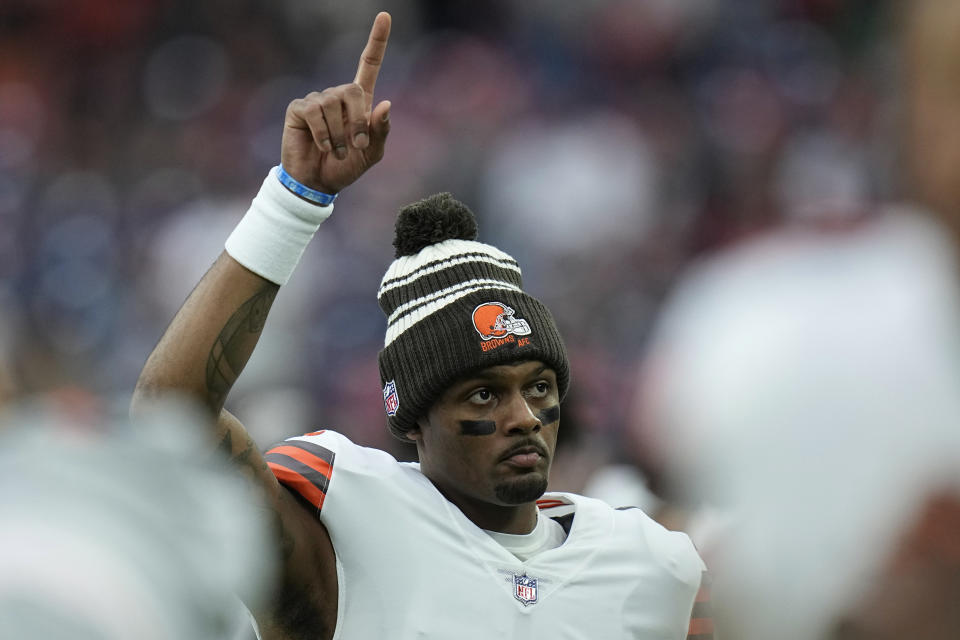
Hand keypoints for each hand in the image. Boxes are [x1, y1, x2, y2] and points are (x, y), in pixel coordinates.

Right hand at [281, 12, 391, 194]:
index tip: (385, 16)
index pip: (369, 64)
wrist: (318, 183)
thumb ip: (381, 131)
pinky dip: (323, 134)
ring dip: (338, 134)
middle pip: (352, 90)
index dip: (377, 41)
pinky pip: (315, 113)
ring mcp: (317, 100)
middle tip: (355, 145)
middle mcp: (337, 96)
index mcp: (359, 102)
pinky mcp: (299, 109)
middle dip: (358, 121)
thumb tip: (386, 103)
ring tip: (335, 151)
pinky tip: (322, 146)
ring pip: (333, 105)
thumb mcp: (371, 154)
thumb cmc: (345, 167)